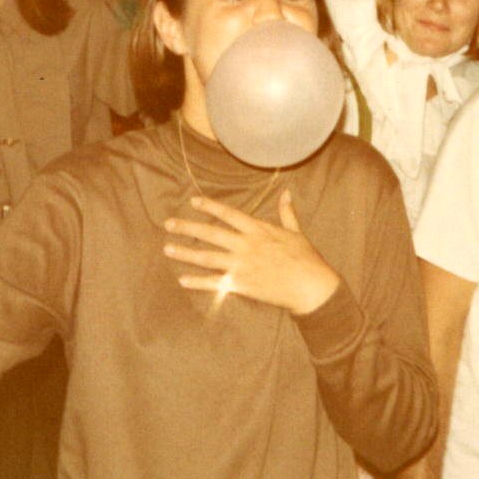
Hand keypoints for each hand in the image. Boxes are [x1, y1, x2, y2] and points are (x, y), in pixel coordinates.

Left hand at [165, 190, 340, 315]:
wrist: (310, 286)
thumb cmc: (305, 258)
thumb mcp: (295, 231)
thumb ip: (286, 212)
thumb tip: (286, 191)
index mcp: (258, 230)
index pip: (228, 214)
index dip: (210, 206)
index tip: (193, 201)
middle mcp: (246, 245)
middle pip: (211, 233)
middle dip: (188, 227)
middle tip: (168, 224)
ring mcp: (241, 266)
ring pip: (207, 257)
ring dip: (186, 253)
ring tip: (168, 248)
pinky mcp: (241, 285)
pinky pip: (215, 283)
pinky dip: (198, 282)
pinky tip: (183, 279)